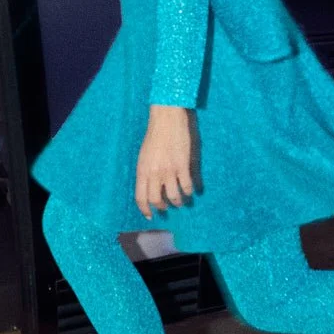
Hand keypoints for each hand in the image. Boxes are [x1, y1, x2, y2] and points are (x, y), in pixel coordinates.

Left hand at [136, 104, 193, 219]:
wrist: (167, 118)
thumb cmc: (155, 134)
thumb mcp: (144, 155)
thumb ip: (147, 171)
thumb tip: (150, 186)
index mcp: (142, 170)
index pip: (141, 197)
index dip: (145, 209)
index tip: (149, 215)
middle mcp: (154, 173)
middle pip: (156, 200)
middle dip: (162, 207)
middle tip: (167, 207)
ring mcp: (169, 170)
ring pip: (174, 196)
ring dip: (178, 202)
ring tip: (181, 201)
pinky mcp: (183, 165)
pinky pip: (187, 186)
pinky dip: (190, 191)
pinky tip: (192, 191)